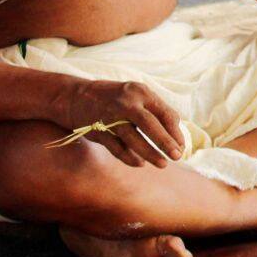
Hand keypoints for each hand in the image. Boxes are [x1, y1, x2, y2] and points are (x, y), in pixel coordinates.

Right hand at [57, 79, 184, 167]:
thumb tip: (176, 135)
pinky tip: (140, 163)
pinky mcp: (98, 130)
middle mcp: (127, 102)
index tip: (181, 146)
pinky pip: (117, 147)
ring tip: (162, 164)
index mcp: (141, 92)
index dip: (176, 131)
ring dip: (150, 153)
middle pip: (150, 125)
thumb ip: (155, 111)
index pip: (165, 113)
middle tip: (177, 157)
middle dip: (166, 142)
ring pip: (134, 139)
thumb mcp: (136, 96)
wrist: (75, 97)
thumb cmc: (115, 98)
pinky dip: (129, 157)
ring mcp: (111, 116)